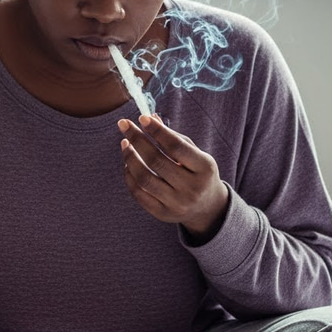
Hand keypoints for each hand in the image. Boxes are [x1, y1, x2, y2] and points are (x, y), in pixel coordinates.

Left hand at [119, 114, 228, 241]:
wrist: (207, 208)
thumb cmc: (198, 173)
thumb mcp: (194, 154)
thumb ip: (173, 137)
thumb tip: (150, 117)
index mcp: (204, 168)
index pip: (176, 147)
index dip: (157, 131)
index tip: (141, 118)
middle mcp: (192, 188)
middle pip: (156, 161)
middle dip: (137, 140)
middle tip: (124, 125)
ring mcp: (177, 204)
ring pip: (144, 179)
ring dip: (130, 158)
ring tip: (124, 144)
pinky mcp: (163, 214)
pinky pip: (139, 194)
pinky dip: (129, 176)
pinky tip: (128, 163)